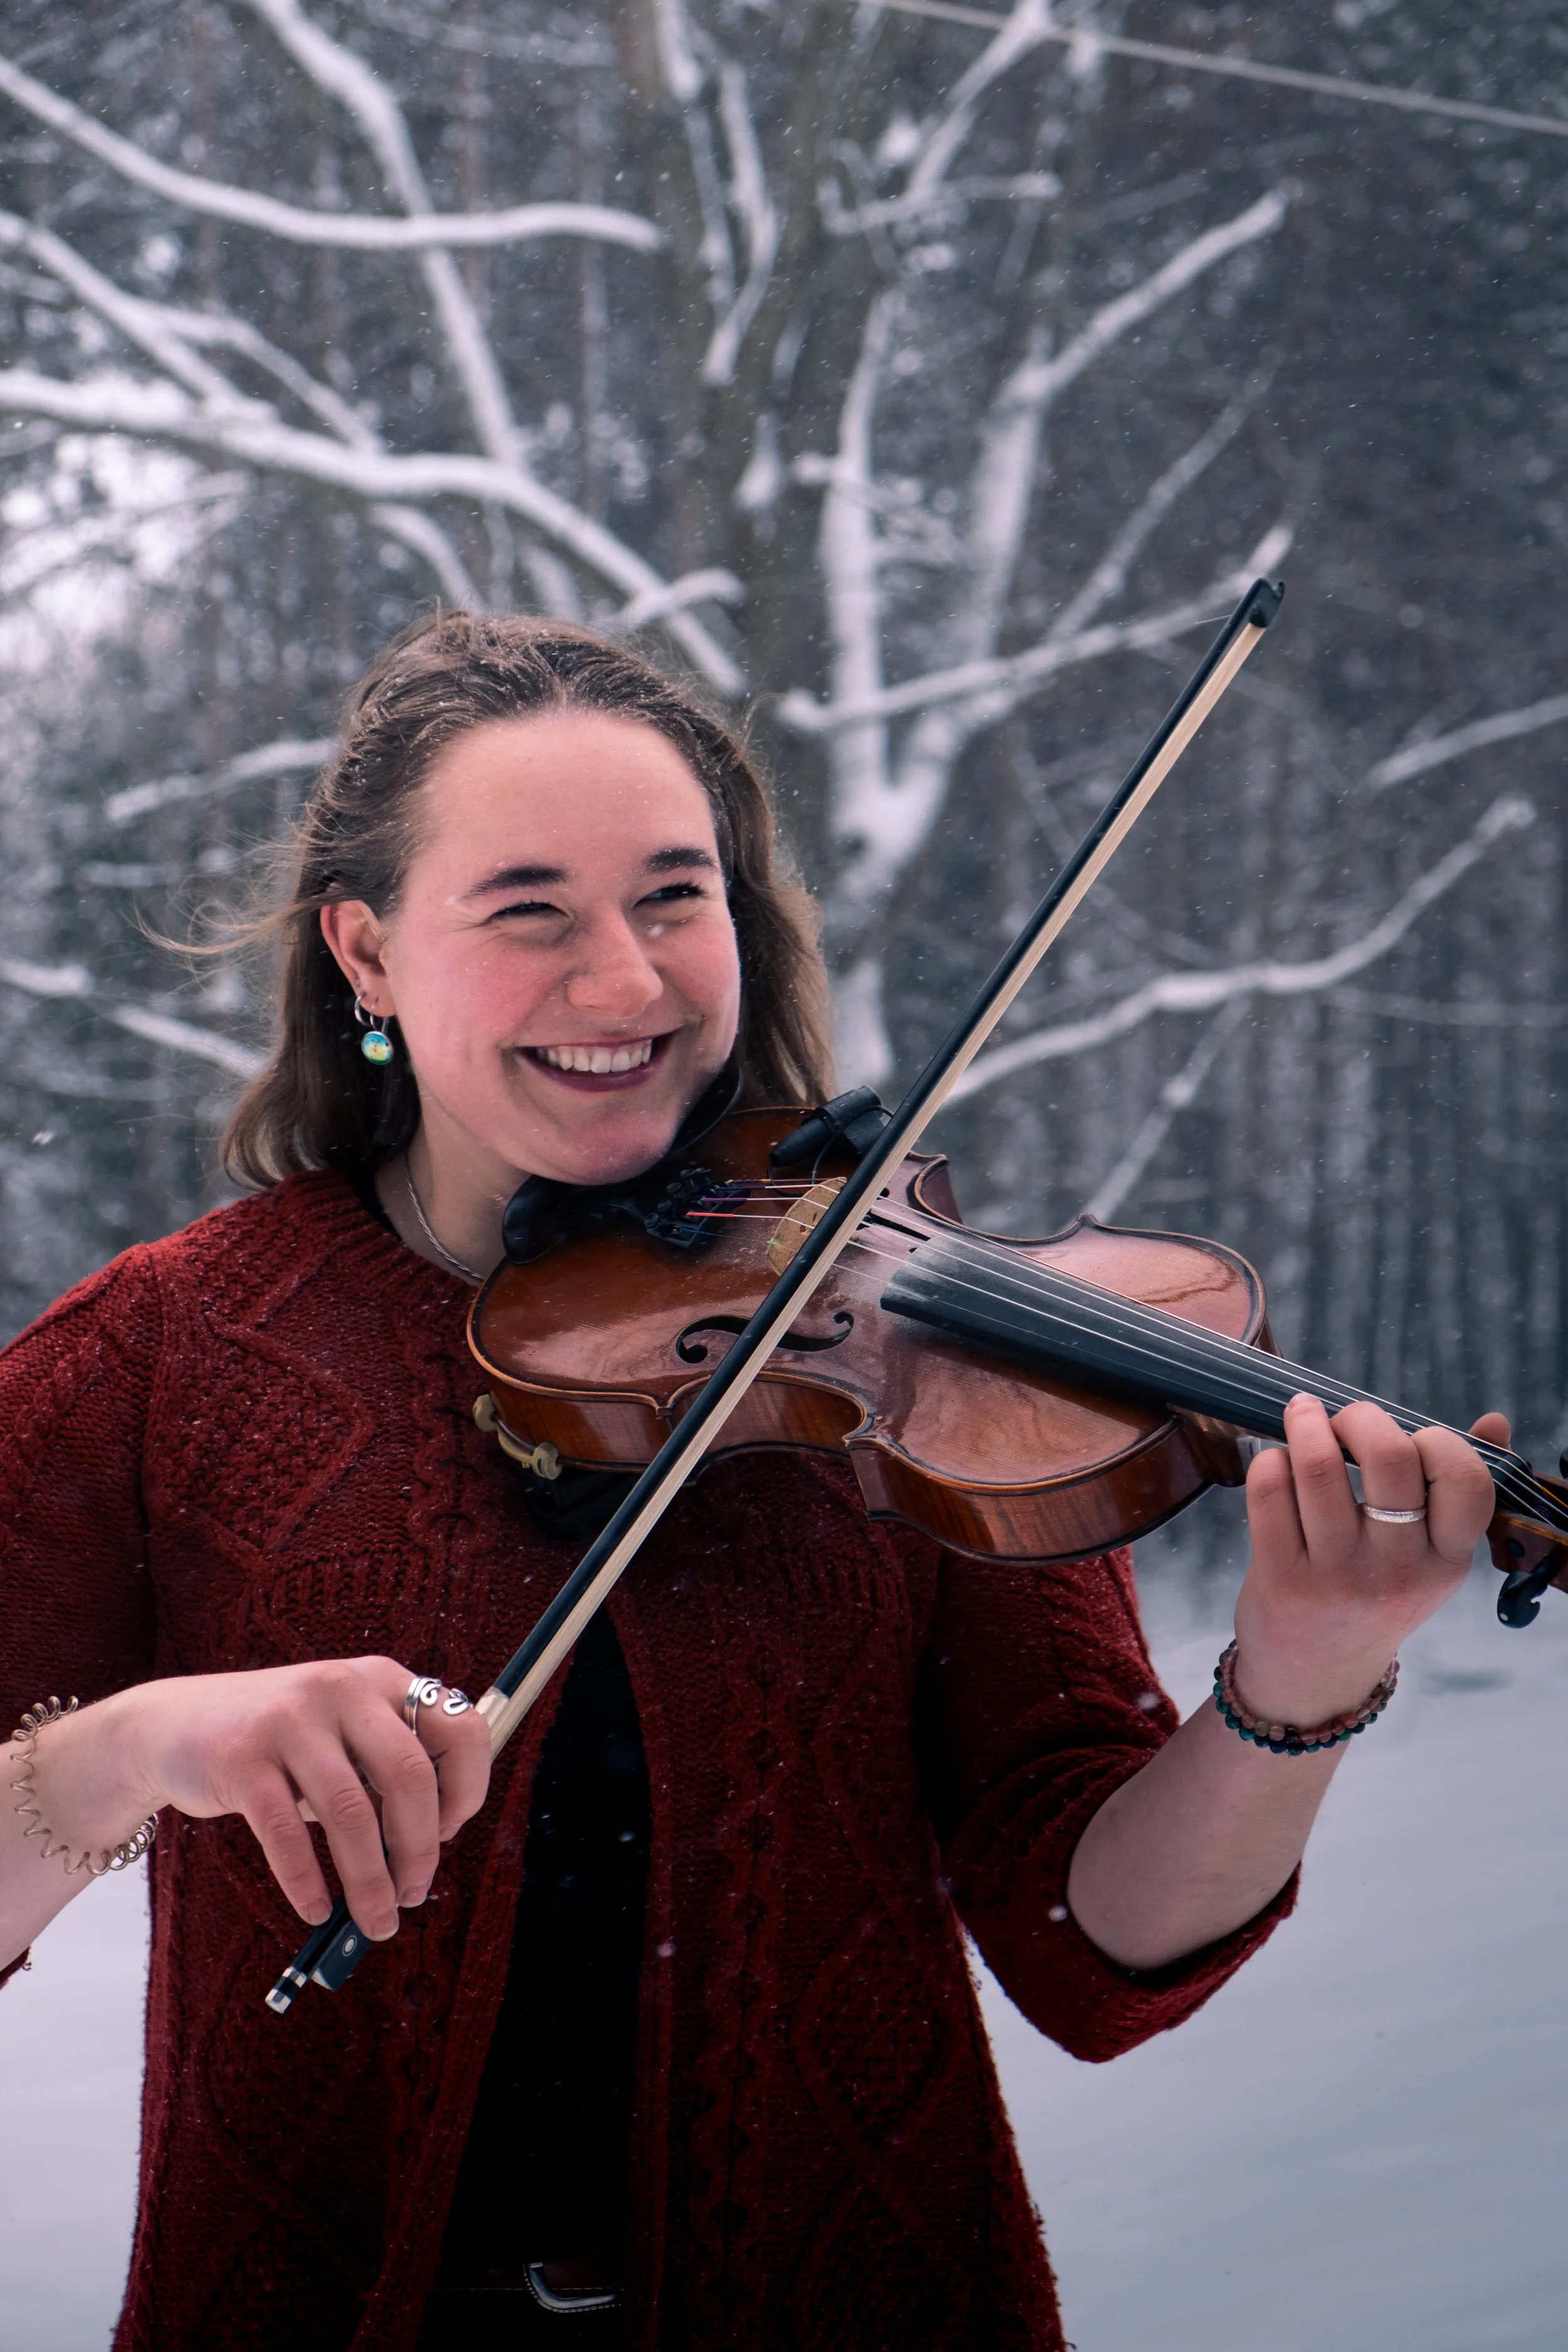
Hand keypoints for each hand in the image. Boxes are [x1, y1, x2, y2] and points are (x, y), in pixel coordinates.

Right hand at [47, 1658, 490, 1940]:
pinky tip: (316, 1908)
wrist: (174, 1724)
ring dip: (369, 1880)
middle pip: (409, 1776)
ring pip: (350, 1812)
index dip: (468, 1787)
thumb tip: (433, 1843)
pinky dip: (306, 1881)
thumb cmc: (279, 1742)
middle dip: (419, 1848)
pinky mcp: (242, 1757)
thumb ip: (386, 1766)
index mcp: (381, 1680)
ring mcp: (290, 1720)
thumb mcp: (343, 1731)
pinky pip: (287, 1833)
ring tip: (375, 1920)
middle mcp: (342, 1689)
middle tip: (414, 1894)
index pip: (459, 1727)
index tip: (450, 1831)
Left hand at [1232, 1396, 1507, 1727]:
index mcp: (1445, 1561)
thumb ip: (1459, 1489)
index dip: (1438, 1440)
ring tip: (1302, 1415)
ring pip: (1319, 1469)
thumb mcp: (1429, 1558)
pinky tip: (1277, 1462)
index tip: (1409, 1437)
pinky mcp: (1281, 1578)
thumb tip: (1495, 1421)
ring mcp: (1337, 1576)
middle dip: (1361, 1418)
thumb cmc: (1376, 1596)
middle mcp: (1397, 1570)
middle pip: (1389, 1459)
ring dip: (1306, 1424)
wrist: (1317, 1676)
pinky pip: (1270, 1492)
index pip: (1465, 1482)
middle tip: (1344, 1419)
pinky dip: (1270, 1460)